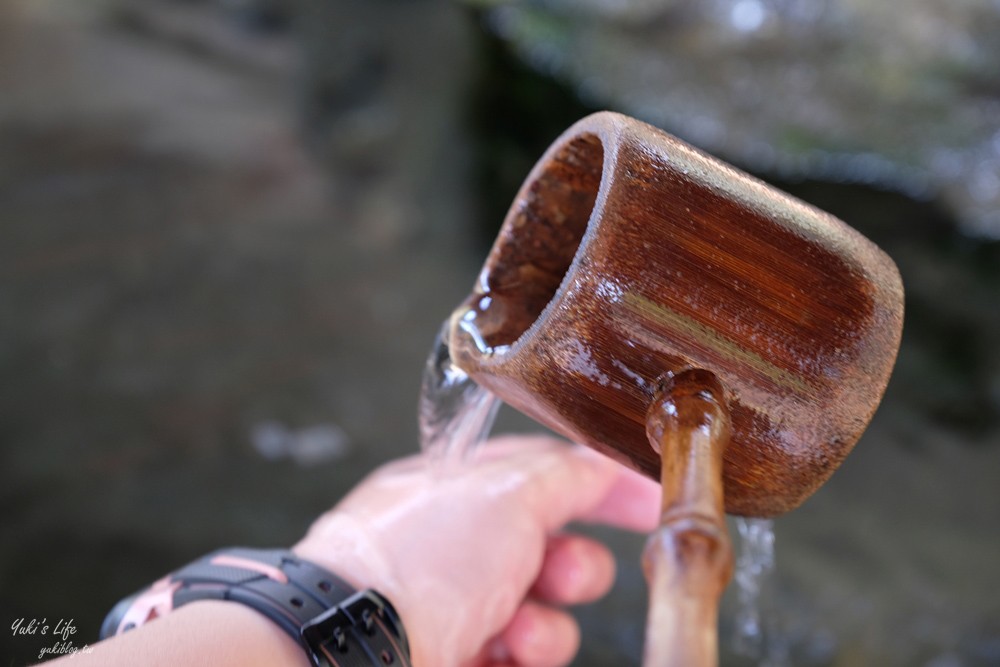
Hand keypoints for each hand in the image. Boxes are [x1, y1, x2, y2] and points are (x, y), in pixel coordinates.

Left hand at [294, 435, 660, 666]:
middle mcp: (453, 546)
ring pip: (543, 613)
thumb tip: (604, 463)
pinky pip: (521, 657)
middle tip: (561, 575)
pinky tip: (504, 656)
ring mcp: (453, 609)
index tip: (649, 501)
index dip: (599, 483)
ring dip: (546, 625)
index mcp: (455, 489)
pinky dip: (522, 658)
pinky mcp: (458, 658)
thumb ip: (565, 473)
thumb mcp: (504, 492)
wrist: (357, 652)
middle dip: (572, 566)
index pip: (542, 472)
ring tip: (520, 629)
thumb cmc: (413, 563)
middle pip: (550, 549)